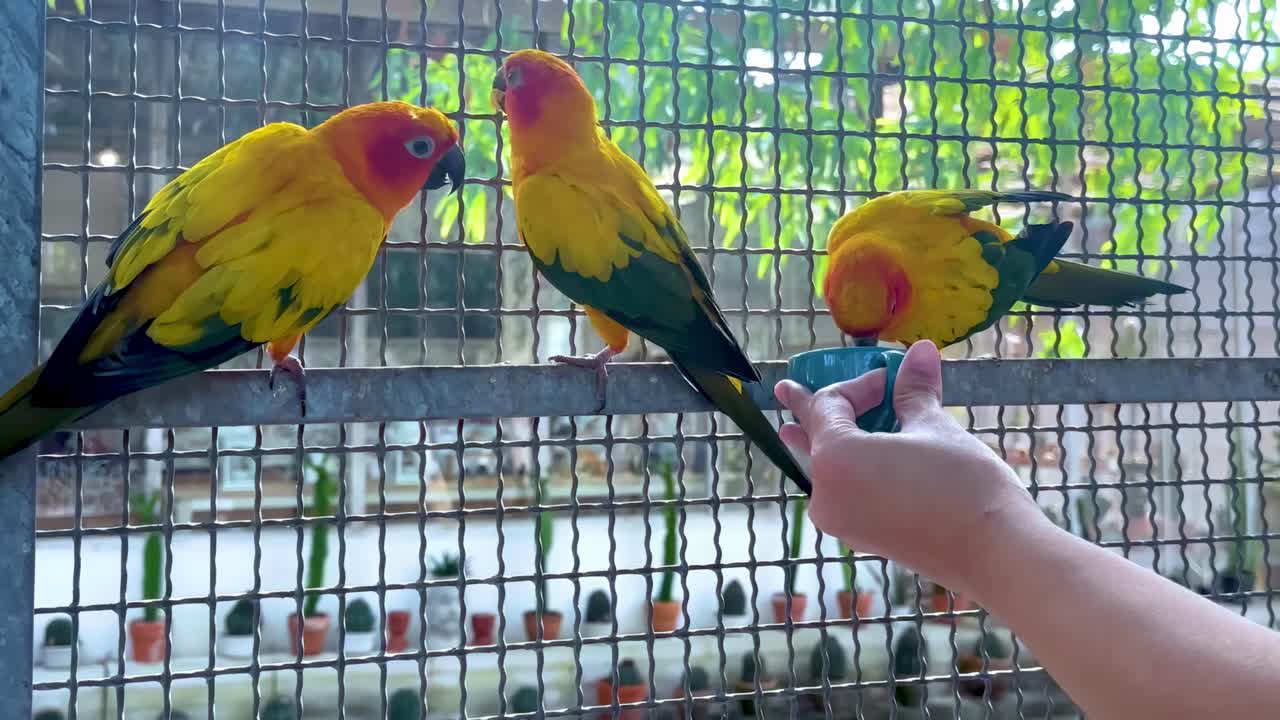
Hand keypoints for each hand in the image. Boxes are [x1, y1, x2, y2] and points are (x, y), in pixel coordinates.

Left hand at [773, 339, 1045, 594]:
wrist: (993, 553)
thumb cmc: (962, 485)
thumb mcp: (934, 427)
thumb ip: (914, 390)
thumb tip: (918, 351)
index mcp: (834, 458)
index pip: (830, 406)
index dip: (858, 385)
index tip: (890, 379)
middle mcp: (825, 493)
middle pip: (815, 439)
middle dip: (807, 411)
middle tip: (784, 390)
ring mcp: (840, 520)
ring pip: (826, 468)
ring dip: (827, 442)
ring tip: (794, 429)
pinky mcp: (860, 536)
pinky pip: (842, 491)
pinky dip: (846, 469)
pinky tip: (847, 464)